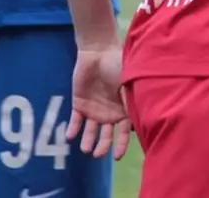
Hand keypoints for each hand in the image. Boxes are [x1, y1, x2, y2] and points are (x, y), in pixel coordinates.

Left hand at [64, 45, 132, 160]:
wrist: (98, 52)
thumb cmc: (118, 65)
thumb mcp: (128, 84)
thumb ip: (131, 102)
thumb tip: (138, 121)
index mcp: (123, 110)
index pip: (123, 132)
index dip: (121, 144)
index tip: (117, 156)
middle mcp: (109, 113)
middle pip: (106, 135)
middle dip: (103, 146)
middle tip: (98, 155)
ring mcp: (94, 110)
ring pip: (91, 131)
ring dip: (88, 141)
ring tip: (85, 149)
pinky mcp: (79, 104)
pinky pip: (75, 120)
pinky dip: (72, 129)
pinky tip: (69, 136)